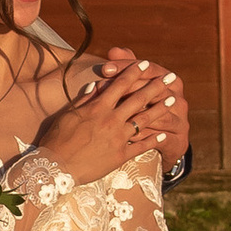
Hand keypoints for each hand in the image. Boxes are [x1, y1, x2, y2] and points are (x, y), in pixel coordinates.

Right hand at [32, 46, 183, 181]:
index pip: (119, 85)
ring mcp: (118, 138)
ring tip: (174, 100)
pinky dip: (154, 140)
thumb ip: (85, 100)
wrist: (57, 168)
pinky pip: (141, 146)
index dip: (133, 72)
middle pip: (138, 99)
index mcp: (98, 107)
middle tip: (171, 77)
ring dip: (161, 109)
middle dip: (156, 86)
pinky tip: (164, 135)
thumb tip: (96, 85)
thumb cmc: (58, 139)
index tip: (144, 63)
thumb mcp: (69, 114)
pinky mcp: (121, 155)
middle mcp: (111, 120)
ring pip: (145, 120)